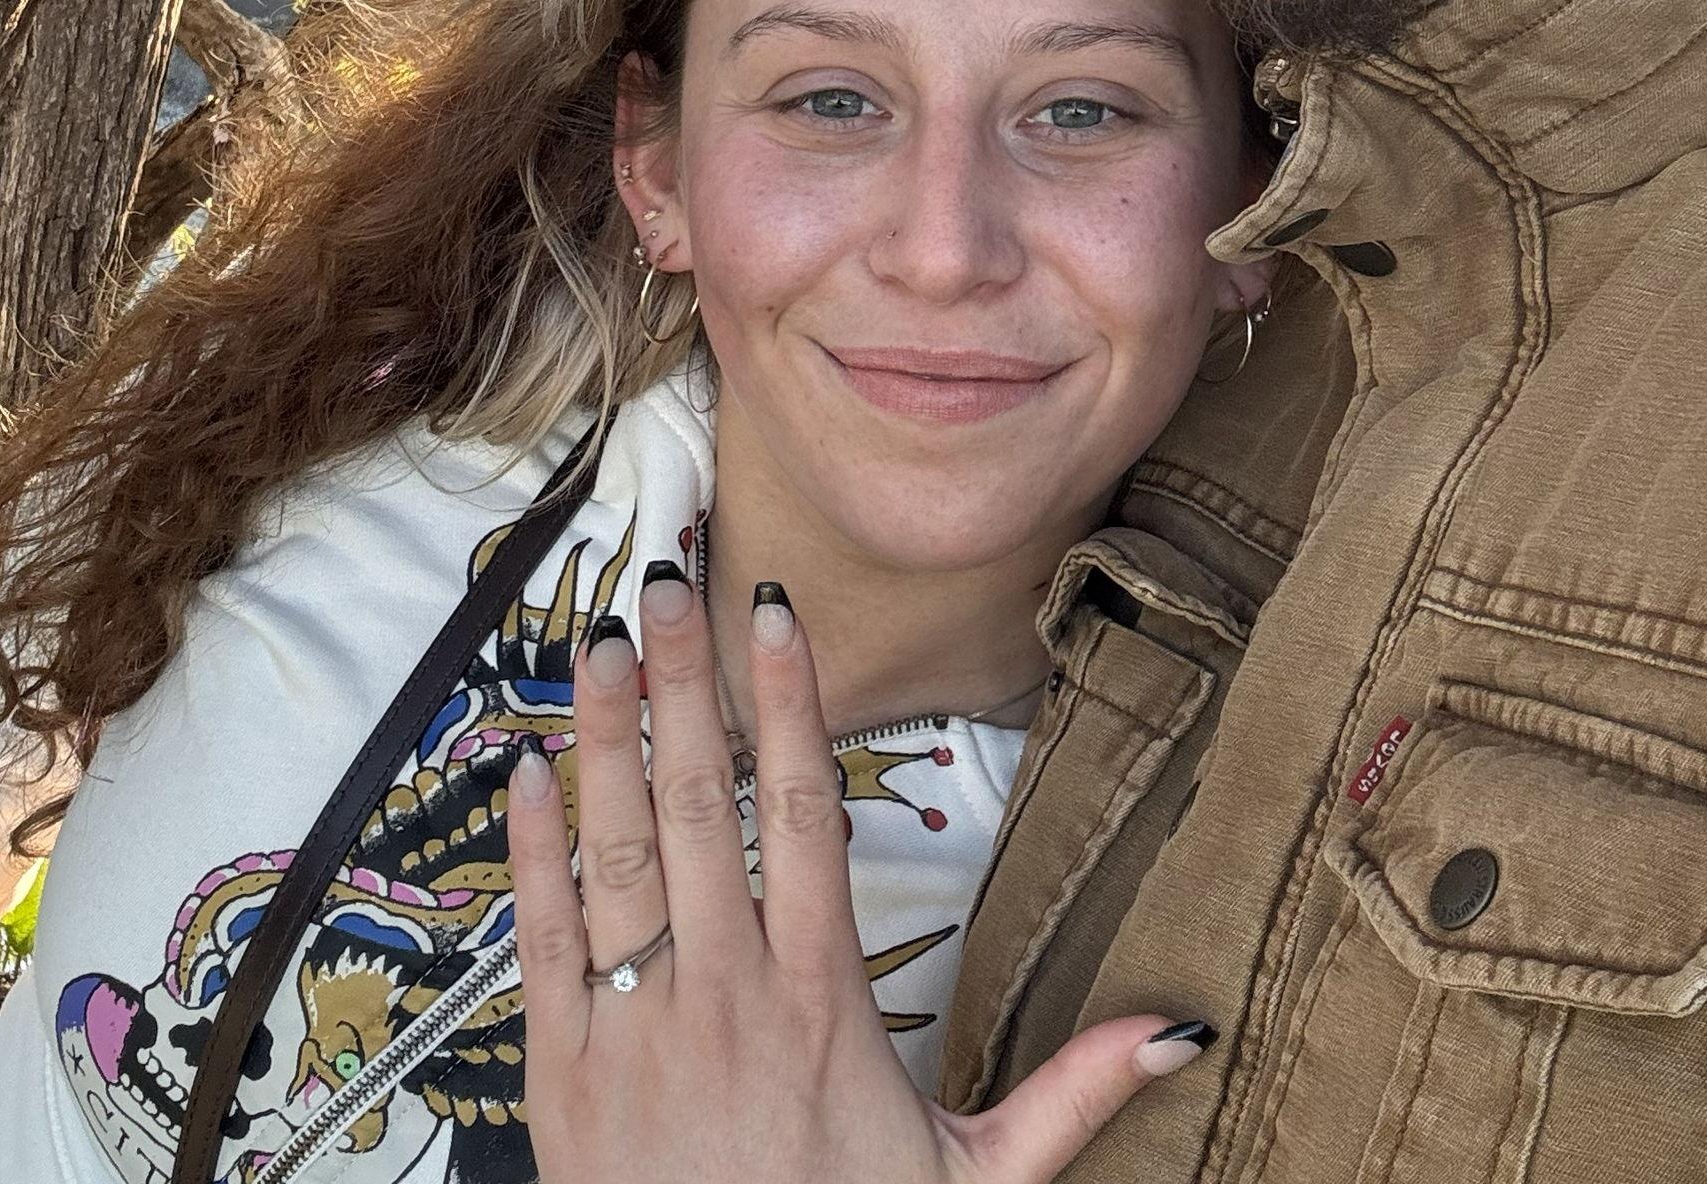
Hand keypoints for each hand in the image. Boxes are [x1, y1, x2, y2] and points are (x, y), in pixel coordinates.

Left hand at [507, 566, 1212, 1183]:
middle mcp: (725, 992)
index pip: (807, 812)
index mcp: (822, 999)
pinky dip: (529, 851)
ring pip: (615, 850)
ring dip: (602, 735)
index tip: (776, 617)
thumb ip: (1073, 1093)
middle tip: (666, 583)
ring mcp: (636, 1027)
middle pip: (701, 802)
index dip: (792, 704)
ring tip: (596, 640)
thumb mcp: (980, 1183)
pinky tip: (525, 772)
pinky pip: (540, 941)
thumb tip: (1181, 1028)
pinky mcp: (562, 1074)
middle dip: (680, 682)